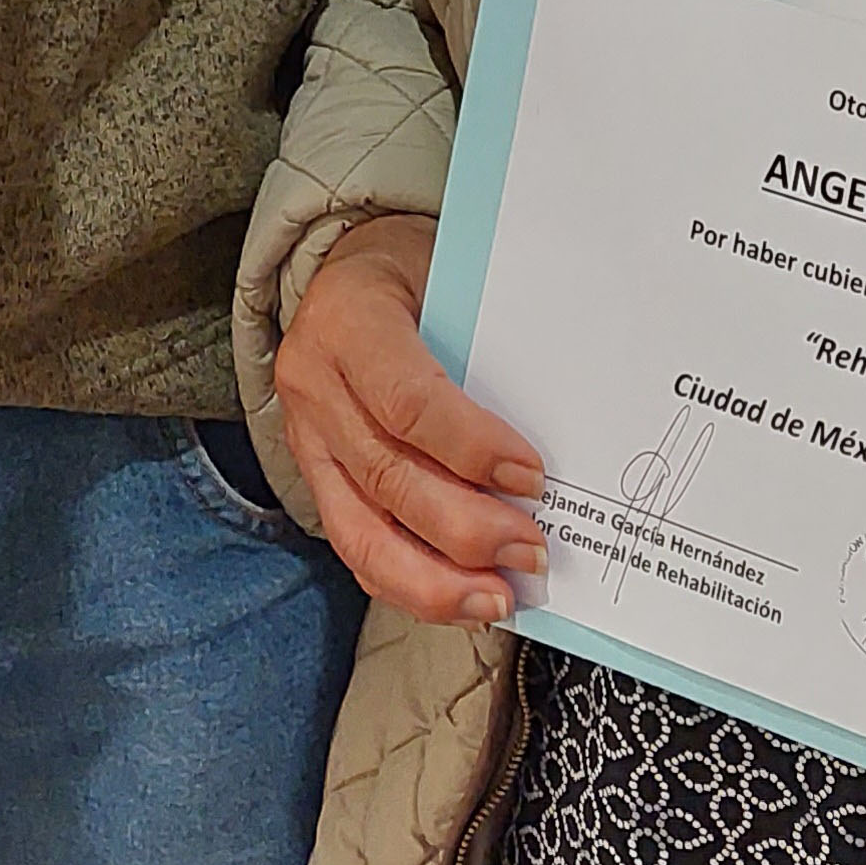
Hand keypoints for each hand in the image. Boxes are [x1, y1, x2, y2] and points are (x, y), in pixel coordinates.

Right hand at [274, 214, 548, 624]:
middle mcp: (313, 381)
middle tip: (530, 550)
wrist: (349, 266)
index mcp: (349, 318)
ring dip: (436, 580)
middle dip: (465, 529)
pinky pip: (354, 545)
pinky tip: (458, 597)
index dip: (472, 448)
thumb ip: (487, 341)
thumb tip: (560, 426)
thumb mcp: (450, 274)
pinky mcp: (313, 475)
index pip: (408, 400)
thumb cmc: (414, 268)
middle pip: (387, 476)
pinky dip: (409, 583)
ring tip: (497, 596)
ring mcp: (306, 436)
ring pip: (360, 531)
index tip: (533, 478)